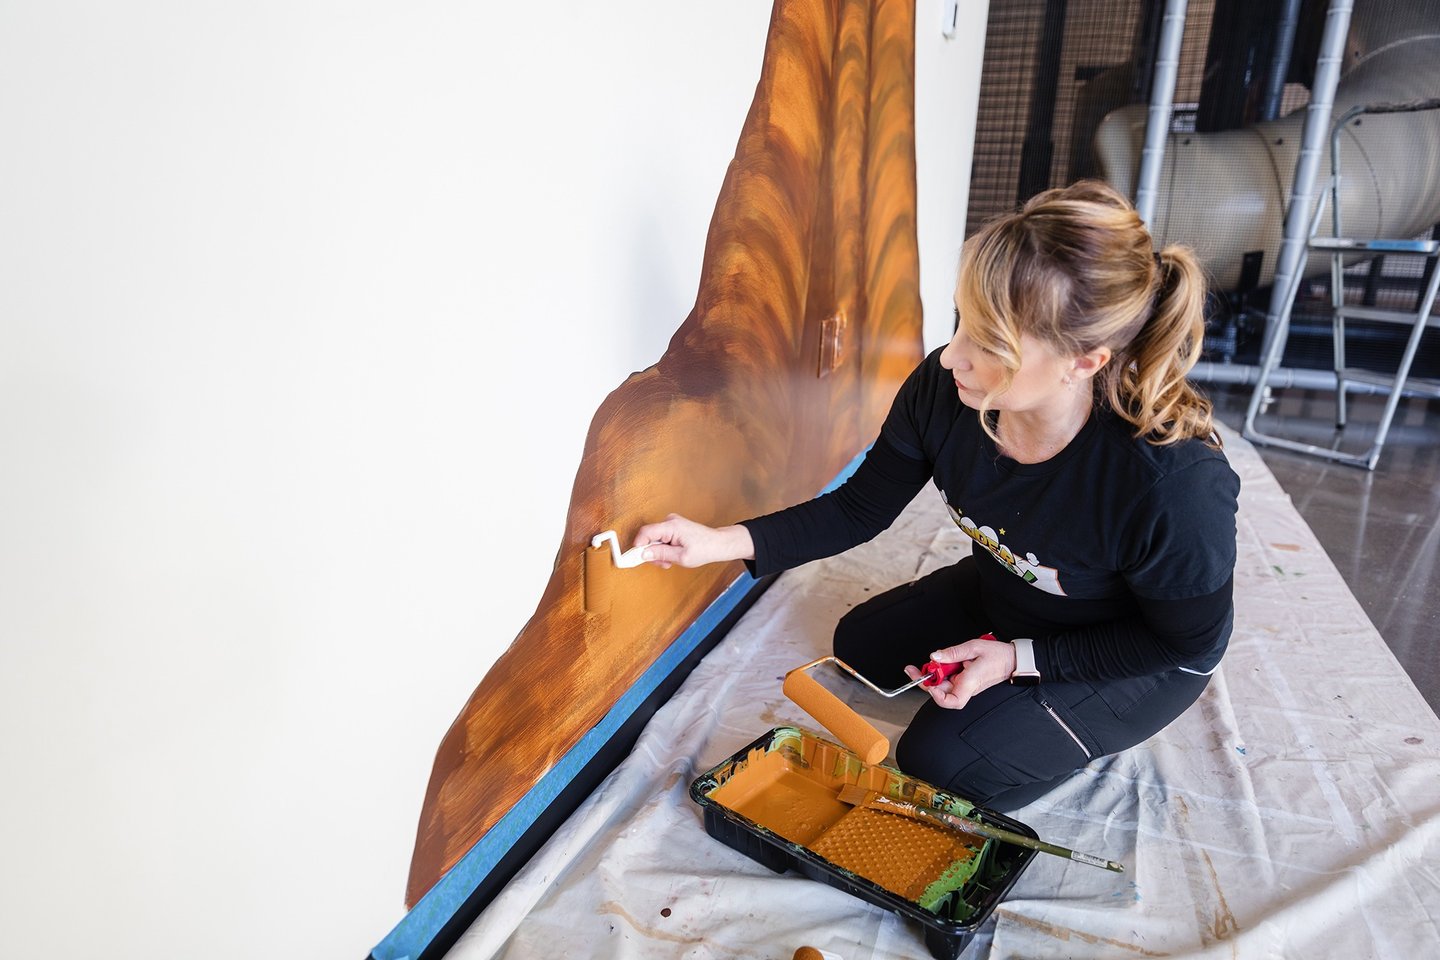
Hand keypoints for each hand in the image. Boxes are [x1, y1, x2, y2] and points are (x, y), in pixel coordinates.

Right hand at [631, 514, 754, 568]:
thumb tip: (643, 554)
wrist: (718, 544)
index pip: (646, 532)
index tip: (634, 557)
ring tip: (671, 560)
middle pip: (649, 537)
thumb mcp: (681, 557)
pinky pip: (661, 537)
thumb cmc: (705, 549)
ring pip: (654, 539)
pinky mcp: (673, 526)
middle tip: (663, 563)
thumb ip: (660, 554)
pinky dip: (663, 548)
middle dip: (652, 552)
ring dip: (659, 552)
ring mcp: (671, 522)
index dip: (638, 545)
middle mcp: (670, 521)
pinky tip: (672, 555)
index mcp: (672, 526)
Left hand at [903, 635, 1015, 709]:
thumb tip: (935, 656)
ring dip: (932, 675)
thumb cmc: (998, 655)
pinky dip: (940, 672)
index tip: (929, 684)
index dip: (938, 697)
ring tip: (927, 663)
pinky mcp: (964, 682)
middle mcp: (967, 687)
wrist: (1012, 660)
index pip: (953, 700)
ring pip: (942, 685)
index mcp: (971, 682)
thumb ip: (953, 652)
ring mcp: (965, 686)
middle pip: (941, 692)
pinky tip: (940, 663)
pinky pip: (948, 680)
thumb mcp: (974, 647)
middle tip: (913, 669)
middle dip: (925, 680)